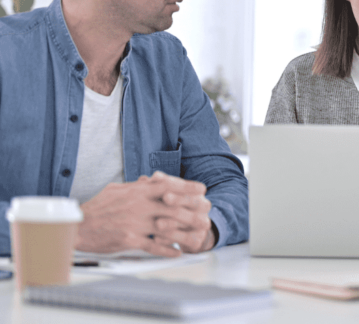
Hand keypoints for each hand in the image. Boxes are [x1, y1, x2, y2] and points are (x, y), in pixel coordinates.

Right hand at [76, 171, 213, 255]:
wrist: (77, 226)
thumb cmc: (98, 208)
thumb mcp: (117, 190)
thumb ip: (137, 185)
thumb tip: (152, 179)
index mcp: (137, 191)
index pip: (168, 185)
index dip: (187, 187)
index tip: (203, 189)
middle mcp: (138, 204)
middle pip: (173, 205)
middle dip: (193, 209)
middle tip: (207, 213)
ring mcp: (134, 222)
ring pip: (166, 226)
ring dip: (185, 231)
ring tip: (198, 235)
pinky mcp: (129, 239)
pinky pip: (153, 244)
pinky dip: (167, 249)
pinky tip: (177, 252)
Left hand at [151, 172, 214, 252]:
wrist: (185, 231)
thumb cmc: (171, 208)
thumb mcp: (166, 196)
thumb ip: (156, 188)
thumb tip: (144, 179)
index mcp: (198, 193)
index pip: (191, 186)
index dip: (176, 183)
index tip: (160, 179)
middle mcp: (203, 207)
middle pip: (195, 202)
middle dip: (179, 199)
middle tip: (165, 197)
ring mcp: (202, 223)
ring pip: (192, 221)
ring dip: (174, 222)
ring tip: (158, 223)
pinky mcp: (197, 240)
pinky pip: (186, 240)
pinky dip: (171, 239)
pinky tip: (157, 239)